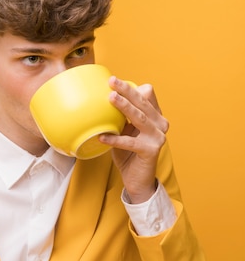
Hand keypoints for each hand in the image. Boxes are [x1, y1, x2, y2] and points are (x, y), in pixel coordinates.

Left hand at [99, 76, 168, 202]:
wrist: (137, 179)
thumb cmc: (128, 152)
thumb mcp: (124, 130)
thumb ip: (120, 116)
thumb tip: (101, 100)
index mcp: (155, 115)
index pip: (147, 94)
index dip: (132, 87)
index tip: (114, 81)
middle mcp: (160, 123)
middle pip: (143, 102)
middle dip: (127, 90)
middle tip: (112, 81)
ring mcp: (158, 137)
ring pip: (139, 117)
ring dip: (124, 107)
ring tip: (110, 98)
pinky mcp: (151, 150)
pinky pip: (130, 142)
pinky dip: (115, 139)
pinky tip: (102, 137)